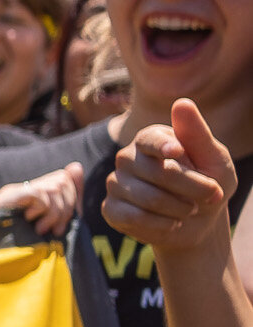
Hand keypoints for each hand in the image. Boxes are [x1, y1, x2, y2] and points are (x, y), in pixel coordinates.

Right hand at [0, 160, 84, 237]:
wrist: (4, 255)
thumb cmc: (32, 242)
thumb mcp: (58, 220)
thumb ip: (70, 197)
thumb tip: (76, 166)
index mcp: (36, 191)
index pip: (65, 178)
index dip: (71, 200)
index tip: (60, 225)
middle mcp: (25, 187)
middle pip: (62, 182)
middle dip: (65, 209)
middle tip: (54, 230)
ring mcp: (16, 190)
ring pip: (54, 189)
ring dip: (53, 214)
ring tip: (41, 229)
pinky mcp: (10, 194)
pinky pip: (40, 194)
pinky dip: (41, 210)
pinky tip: (29, 221)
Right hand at [105, 99, 239, 260]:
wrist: (197, 221)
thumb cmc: (209, 183)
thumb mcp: (215, 160)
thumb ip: (198, 134)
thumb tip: (182, 103)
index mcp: (151, 139)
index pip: (149, 139)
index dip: (162, 146)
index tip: (177, 152)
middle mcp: (128, 157)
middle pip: (154, 172)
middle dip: (191, 187)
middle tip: (211, 195)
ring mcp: (116, 183)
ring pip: (145, 197)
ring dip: (178, 208)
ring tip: (191, 210)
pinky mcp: (111, 208)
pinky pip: (131, 216)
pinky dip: (159, 224)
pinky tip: (173, 223)